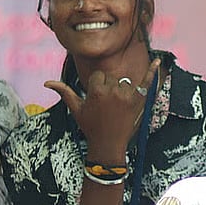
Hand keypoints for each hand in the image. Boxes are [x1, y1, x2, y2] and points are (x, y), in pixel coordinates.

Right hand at [45, 58, 160, 158]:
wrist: (108, 145)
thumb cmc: (90, 127)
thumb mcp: (76, 109)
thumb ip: (65, 92)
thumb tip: (47, 82)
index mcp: (97, 90)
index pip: (99, 76)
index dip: (97, 87)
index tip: (97, 100)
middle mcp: (113, 91)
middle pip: (111, 78)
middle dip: (109, 88)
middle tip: (107, 107)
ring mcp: (128, 95)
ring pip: (124, 82)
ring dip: (122, 90)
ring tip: (118, 107)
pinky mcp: (140, 100)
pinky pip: (147, 82)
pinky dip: (152, 71)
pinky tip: (159, 59)